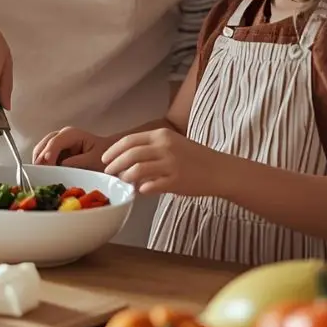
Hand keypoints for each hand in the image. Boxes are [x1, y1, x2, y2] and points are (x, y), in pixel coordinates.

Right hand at [33, 127, 107, 171]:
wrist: (108, 158)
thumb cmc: (103, 157)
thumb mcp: (94, 160)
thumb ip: (78, 162)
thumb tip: (60, 165)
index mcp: (71, 134)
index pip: (55, 141)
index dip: (49, 153)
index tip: (47, 165)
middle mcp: (61, 136)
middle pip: (44, 145)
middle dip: (40, 158)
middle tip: (39, 173)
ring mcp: (56, 144)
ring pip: (40, 151)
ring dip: (39, 163)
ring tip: (39, 176)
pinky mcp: (54, 153)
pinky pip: (43, 158)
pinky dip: (41, 166)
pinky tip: (42, 175)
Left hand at [101, 128, 225, 196]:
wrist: (221, 170)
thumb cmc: (194, 158)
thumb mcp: (172, 144)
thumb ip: (150, 149)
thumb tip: (126, 161)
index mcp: (161, 135)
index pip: (129, 140)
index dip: (113, 151)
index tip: (105, 159)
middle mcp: (164, 147)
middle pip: (129, 155)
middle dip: (114, 165)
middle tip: (109, 173)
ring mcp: (170, 164)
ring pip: (137, 170)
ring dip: (126, 177)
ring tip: (124, 181)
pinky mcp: (176, 180)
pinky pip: (151, 186)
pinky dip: (142, 189)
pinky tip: (141, 191)